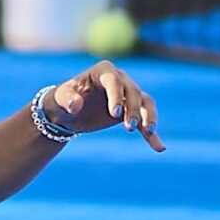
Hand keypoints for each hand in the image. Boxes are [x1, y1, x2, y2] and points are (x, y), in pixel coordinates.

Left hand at [46, 61, 164, 151]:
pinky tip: (159, 148)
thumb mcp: (60, 99)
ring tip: (148, 132)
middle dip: (133, 109)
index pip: (114, 81)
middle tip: (128, 127)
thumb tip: (76, 105)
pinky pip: (144, 121)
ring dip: (148, 116)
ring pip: (145, 103)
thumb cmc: (62, 101)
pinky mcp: (130, 111)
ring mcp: (127, 95)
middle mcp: (120, 79)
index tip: (115, 114)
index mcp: (103, 71)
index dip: (116, 96)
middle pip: (133, 92)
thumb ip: (67, 99)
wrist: (67, 112)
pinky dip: (151, 134)